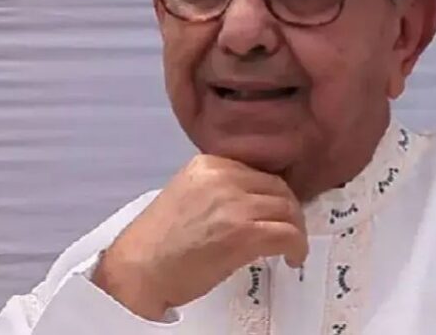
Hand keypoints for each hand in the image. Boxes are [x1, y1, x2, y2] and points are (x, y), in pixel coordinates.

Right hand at [91, 154, 308, 320]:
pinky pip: (288, 234)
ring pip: (288, 209)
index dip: (274, 194)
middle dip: (289, 210)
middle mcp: (223, 177)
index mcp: (208, 164)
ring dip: (296, 230)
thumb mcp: (187, 195)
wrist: (138, 271)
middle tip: (289, 230)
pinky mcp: (243, 233)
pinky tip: (292, 258)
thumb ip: (219, 190)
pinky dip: (297, 246)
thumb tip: (255, 201)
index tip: (277, 211)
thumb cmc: (157, 244)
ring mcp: (235, 204)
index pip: (258, 172)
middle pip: (278, 187)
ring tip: (292, 247)